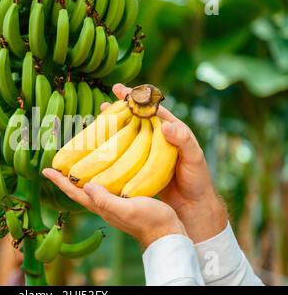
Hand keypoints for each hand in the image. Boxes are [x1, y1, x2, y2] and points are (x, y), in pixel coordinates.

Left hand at [42, 169, 186, 247]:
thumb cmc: (149, 221)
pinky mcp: (124, 200)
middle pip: (79, 190)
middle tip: (58, 162)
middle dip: (66, 177)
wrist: (167, 232)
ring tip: (77, 162)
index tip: (45, 170)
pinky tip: (105, 169)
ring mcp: (113, 203)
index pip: (74, 192)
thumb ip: (107, 200)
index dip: (59, 181)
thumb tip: (87, 186)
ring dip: (81, 176)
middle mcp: (103, 205)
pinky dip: (100, 176)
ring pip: (91, 187)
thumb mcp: (127, 209)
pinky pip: (106, 185)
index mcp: (100, 207)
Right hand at [112, 84, 227, 242]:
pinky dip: (115, 145)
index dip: (137, 97)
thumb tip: (165, 125)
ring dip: (114, 126)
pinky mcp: (141, 164)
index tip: (121, 90)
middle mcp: (158, 137)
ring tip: (98, 119)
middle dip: (120, 109)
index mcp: (171, 129)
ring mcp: (148, 151)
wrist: (192, 205)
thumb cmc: (197, 179)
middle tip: (103, 105)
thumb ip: (183, 140)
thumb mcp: (194, 157)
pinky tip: (102, 144)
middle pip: (136, 118)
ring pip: (129, 133)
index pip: (152, 108)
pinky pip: (126, 151)